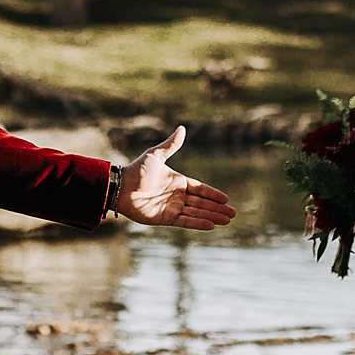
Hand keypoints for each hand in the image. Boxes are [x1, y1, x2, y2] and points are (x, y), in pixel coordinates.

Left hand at [115, 126, 236, 229]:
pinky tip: (211, 225)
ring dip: (212, 216)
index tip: (226, 199)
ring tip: (227, 220)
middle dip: (217, 208)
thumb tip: (182, 128)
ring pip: (197, 213)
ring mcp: (172, 208)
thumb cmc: (136, 170)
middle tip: (233, 214)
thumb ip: (170, 145)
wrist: (121, 187)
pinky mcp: (166, 218)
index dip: (213, 194)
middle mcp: (177, 196)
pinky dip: (198, 223)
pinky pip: (186, 221)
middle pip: (202, 203)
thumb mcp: (155, 156)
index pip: (200, 189)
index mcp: (177, 181)